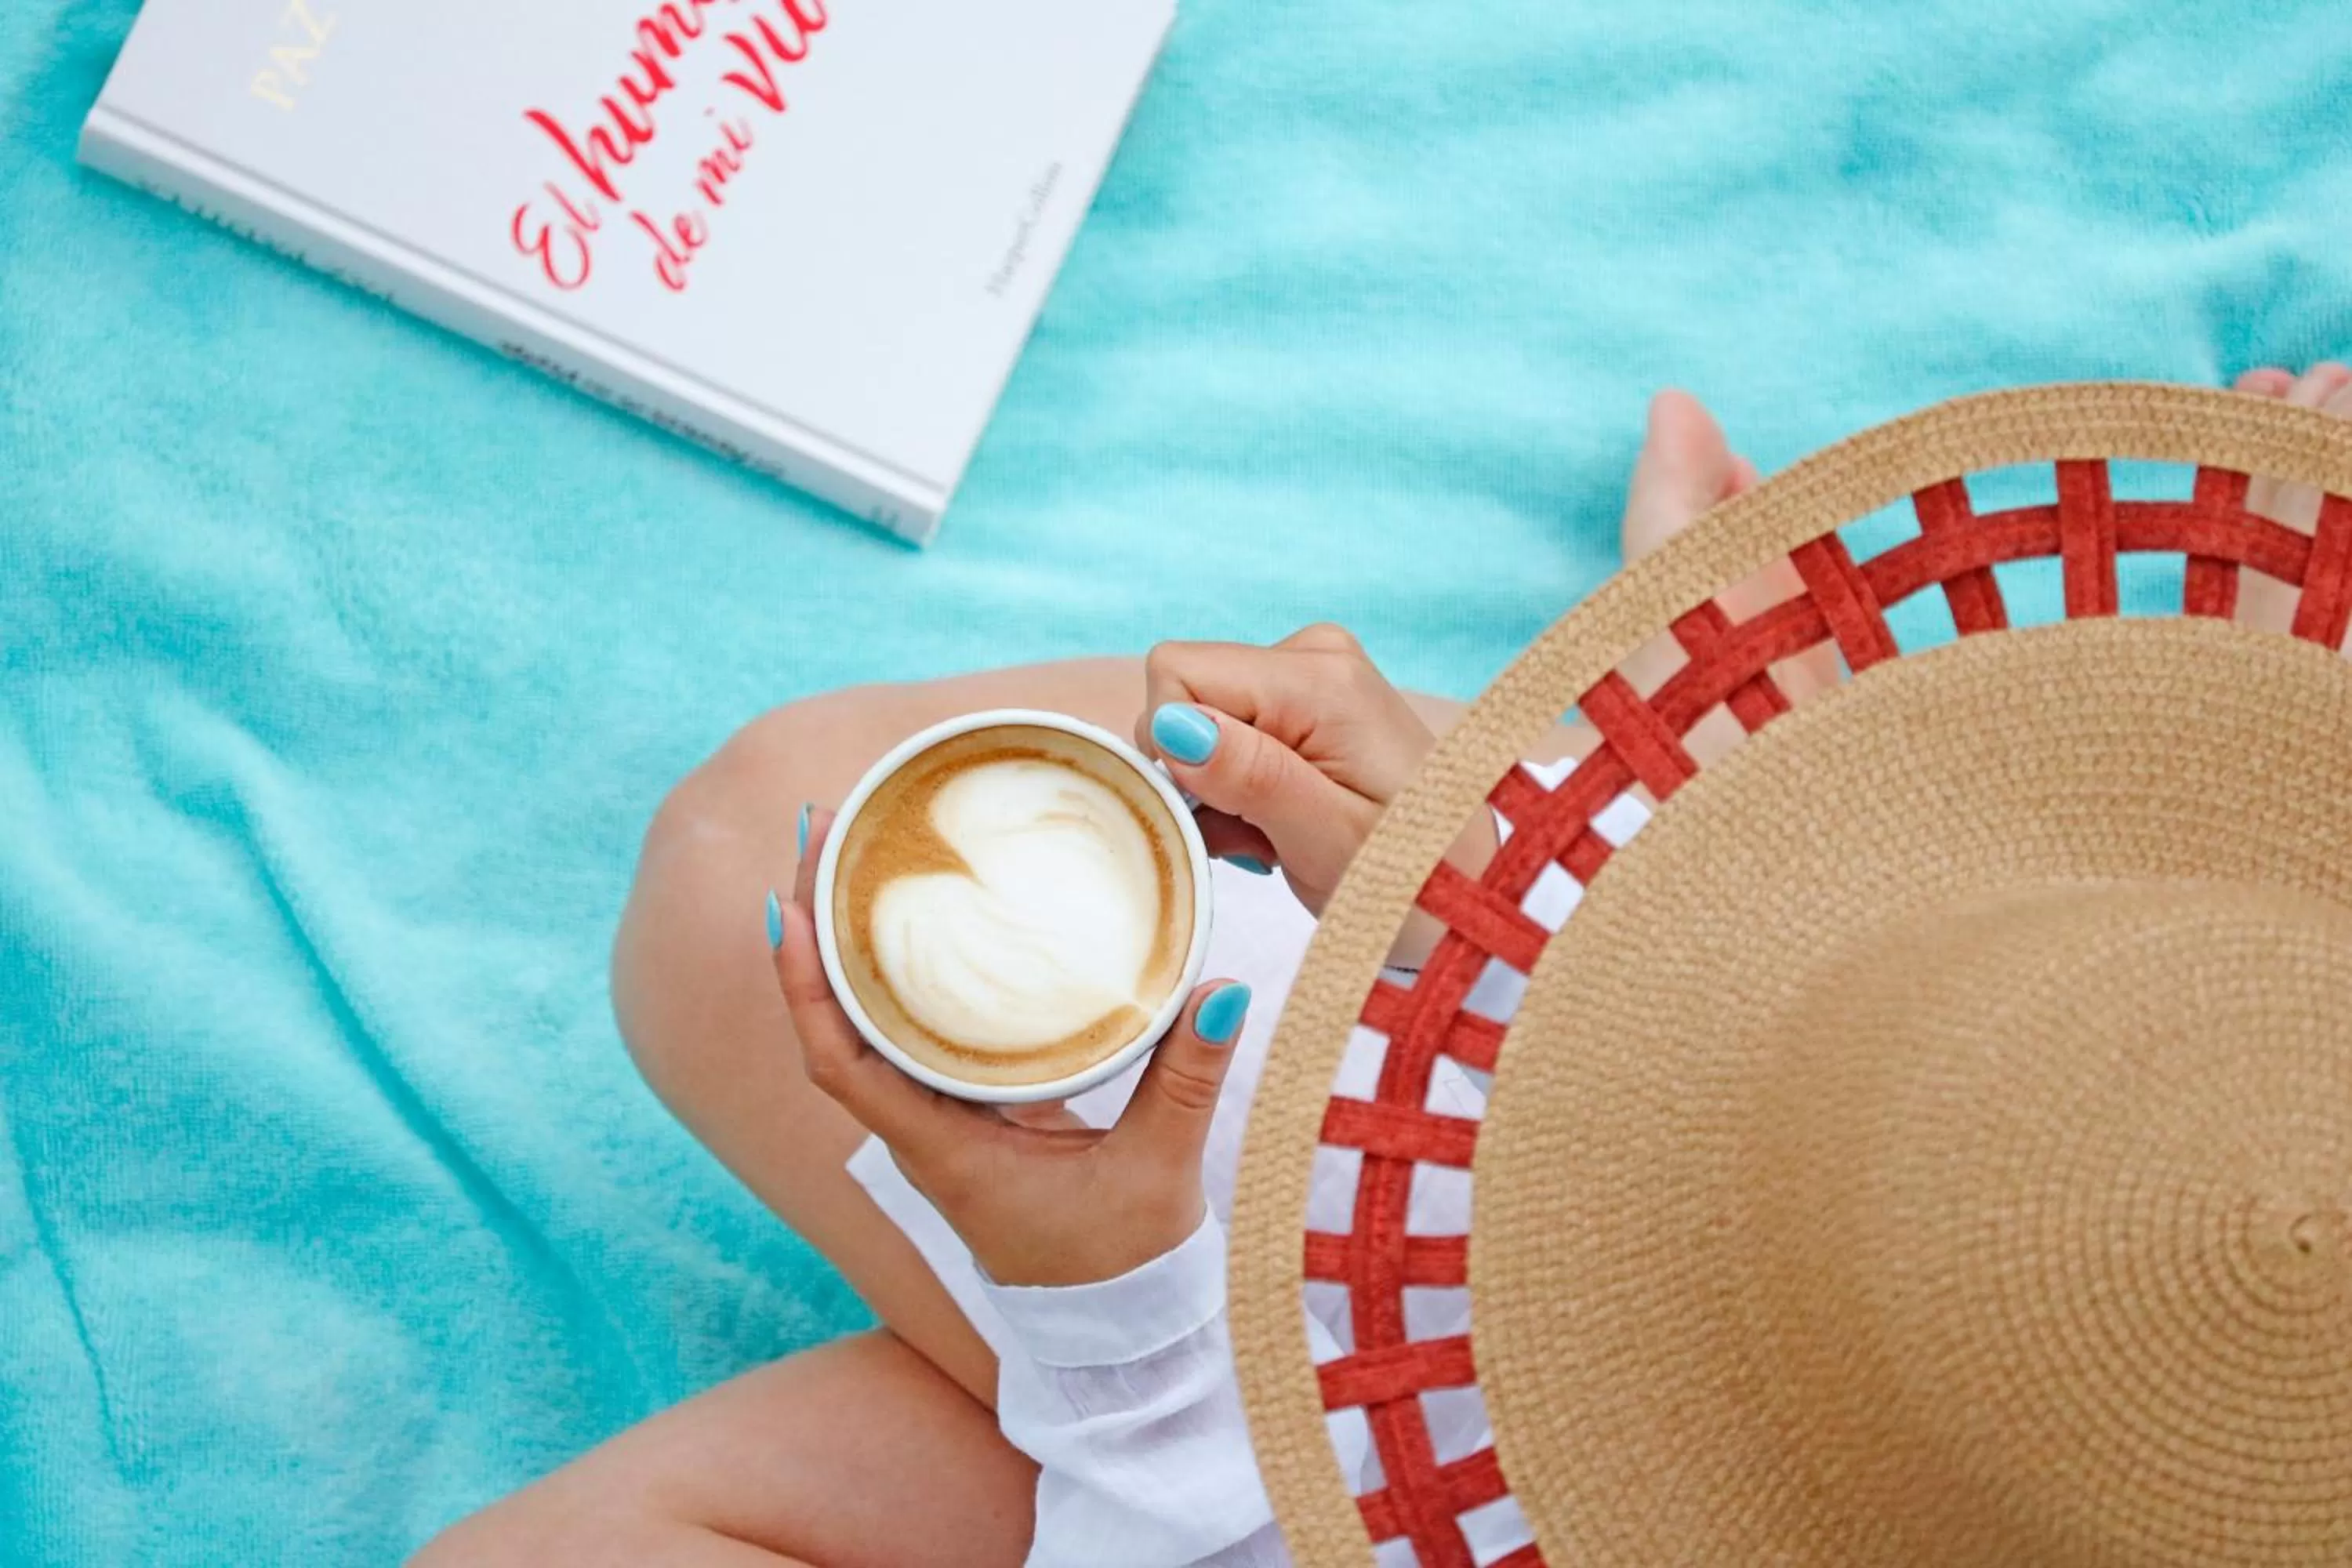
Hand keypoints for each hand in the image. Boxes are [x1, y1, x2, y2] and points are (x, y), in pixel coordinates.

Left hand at [771, 810, 1252, 1287]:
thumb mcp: (1160, 1168)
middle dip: (817, 924)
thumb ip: (1188, 1079)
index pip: (841, 1064)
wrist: (1114, 1316)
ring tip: (850, 844)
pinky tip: (908, 908)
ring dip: (848, 937)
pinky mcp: (967, 1105)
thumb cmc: (1122, 1256)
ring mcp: (939, 1115)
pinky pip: (910, 1026)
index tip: (789, 905)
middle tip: (823, 826)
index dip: (805, 988)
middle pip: (837, 1019)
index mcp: (943, 1150)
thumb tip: (1221, 988)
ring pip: (866, 1019)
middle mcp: (922, 1127)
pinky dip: (895, 966)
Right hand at [1136, 624, 1496, 930]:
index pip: (1178, 672)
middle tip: (1262, 832)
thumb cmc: (1410, 877)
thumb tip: (1171, 726)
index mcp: (1319, 678)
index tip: (1225, 810)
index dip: (1176, 749)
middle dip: (1197, 771)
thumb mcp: (1325, 839)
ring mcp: (1314, 674)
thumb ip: (1249, 777)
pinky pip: (1231, 731)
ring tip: (1278, 834)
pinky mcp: (1310, 702)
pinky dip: (1240, 786)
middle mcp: (1314, 655)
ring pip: (1202, 718)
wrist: (1467, 895)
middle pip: (1186, 691)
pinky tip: (1282, 822)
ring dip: (1219, 788)